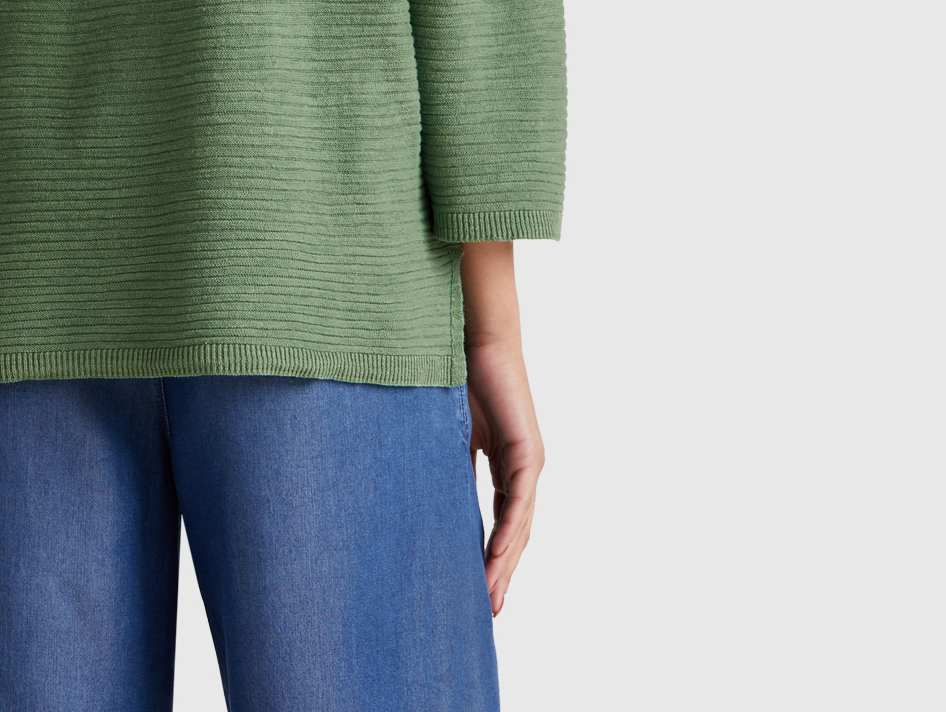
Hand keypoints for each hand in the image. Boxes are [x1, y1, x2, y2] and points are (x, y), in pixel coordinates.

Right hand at [465, 333, 543, 614]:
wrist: (472, 335)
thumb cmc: (455, 375)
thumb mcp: (446, 434)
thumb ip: (444, 465)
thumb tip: (417, 499)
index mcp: (507, 465)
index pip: (502, 522)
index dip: (490, 558)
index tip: (476, 591)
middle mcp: (523, 468)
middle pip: (515, 533)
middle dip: (500, 573)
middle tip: (485, 610)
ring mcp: (529, 461)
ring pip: (521, 525)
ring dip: (504, 564)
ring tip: (488, 597)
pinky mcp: (526, 451)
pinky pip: (519, 503)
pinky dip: (508, 533)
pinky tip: (496, 559)